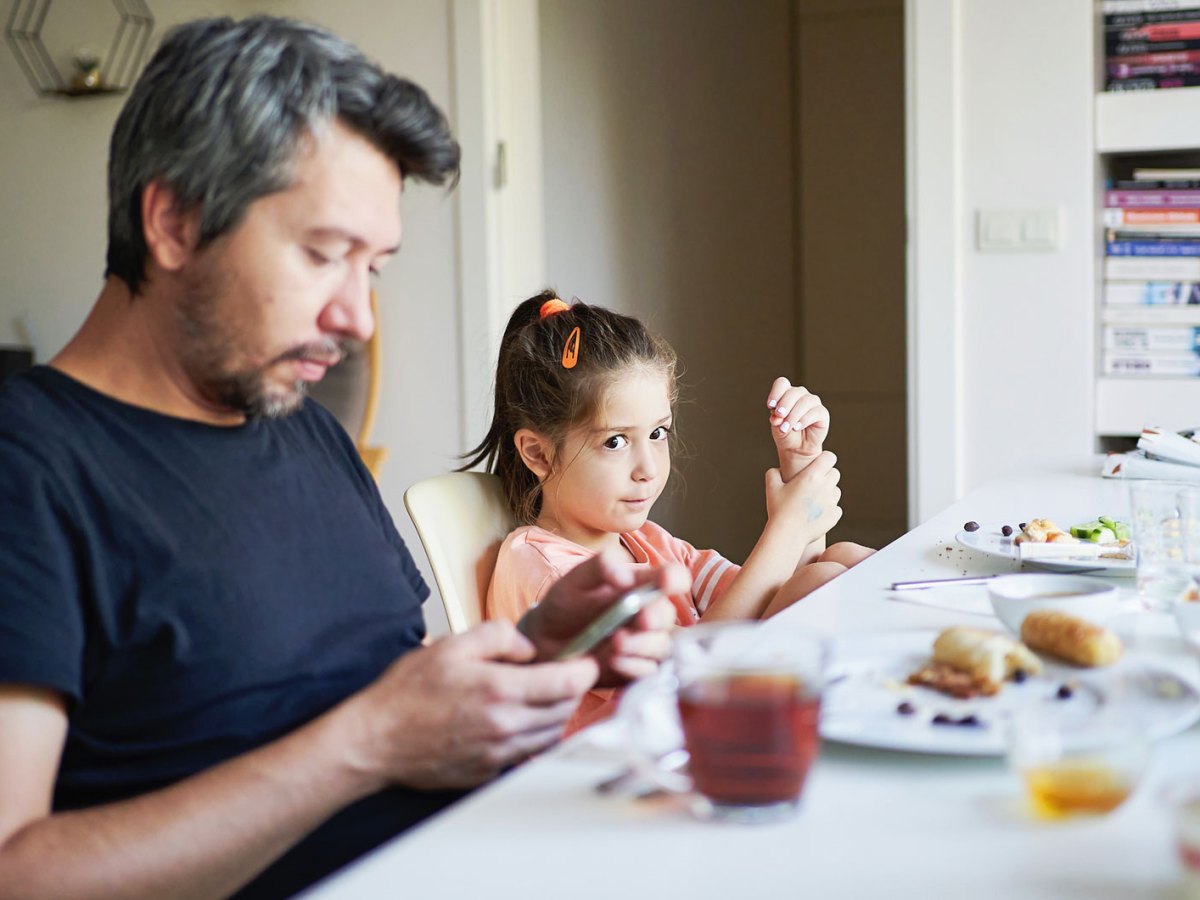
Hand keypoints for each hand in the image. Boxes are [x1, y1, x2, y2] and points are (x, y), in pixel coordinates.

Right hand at [345, 623, 597, 788]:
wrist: (375, 740)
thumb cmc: (407, 692)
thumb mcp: (452, 645)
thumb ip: (499, 636)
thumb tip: (528, 649)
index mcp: (500, 691)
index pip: (567, 683)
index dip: (584, 669)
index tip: (584, 660)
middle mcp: (506, 726)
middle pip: (565, 710)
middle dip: (572, 689)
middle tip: (562, 673)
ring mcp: (499, 754)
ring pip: (551, 734)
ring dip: (556, 714)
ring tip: (541, 695)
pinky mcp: (489, 772)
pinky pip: (528, 754)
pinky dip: (534, 736)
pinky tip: (518, 719)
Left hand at [518, 550, 686, 686]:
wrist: (545, 641)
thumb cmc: (567, 603)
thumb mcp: (578, 578)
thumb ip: (602, 566)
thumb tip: (625, 576)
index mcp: (642, 585)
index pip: (673, 577)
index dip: (674, 579)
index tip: (664, 582)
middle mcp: (649, 614)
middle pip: (668, 616)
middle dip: (656, 618)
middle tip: (641, 620)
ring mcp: (645, 643)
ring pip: (661, 646)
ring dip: (643, 644)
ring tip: (616, 643)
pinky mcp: (637, 669)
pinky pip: (648, 672)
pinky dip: (634, 666)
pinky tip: (614, 660)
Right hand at [764, 450, 841, 542]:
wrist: (788, 534)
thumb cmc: (779, 510)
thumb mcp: (771, 487)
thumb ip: (773, 473)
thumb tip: (777, 470)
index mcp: (811, 476)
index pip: (829, 457)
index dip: (824, 460)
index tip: (818, 465)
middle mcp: (825, 486)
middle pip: (835, 473)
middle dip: (827, 476)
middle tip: (814, 484)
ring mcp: (831, 502)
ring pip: (836, 490)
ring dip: (828, 493)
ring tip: (813, 501)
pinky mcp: (835, 515)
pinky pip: (836, 507)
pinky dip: (829, 509)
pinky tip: (816, 513)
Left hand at [766, 378, 829, 473]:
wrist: (797, 448)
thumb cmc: (786, 434)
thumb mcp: (777, 428)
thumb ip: (776, 421)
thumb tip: (777, 417)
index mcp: (786, 394)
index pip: (782, 383)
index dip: (776, 392)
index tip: (770, 405)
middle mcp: (800, 395)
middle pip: (793, 392)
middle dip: (785, 404)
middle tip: (779, 416)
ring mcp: (813, 403)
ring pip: (805, 401)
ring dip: (794, 415)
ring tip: (786, 427)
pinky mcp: (822, 413)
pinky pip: (816, 411)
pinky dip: (805, 419)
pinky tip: (797, 427)